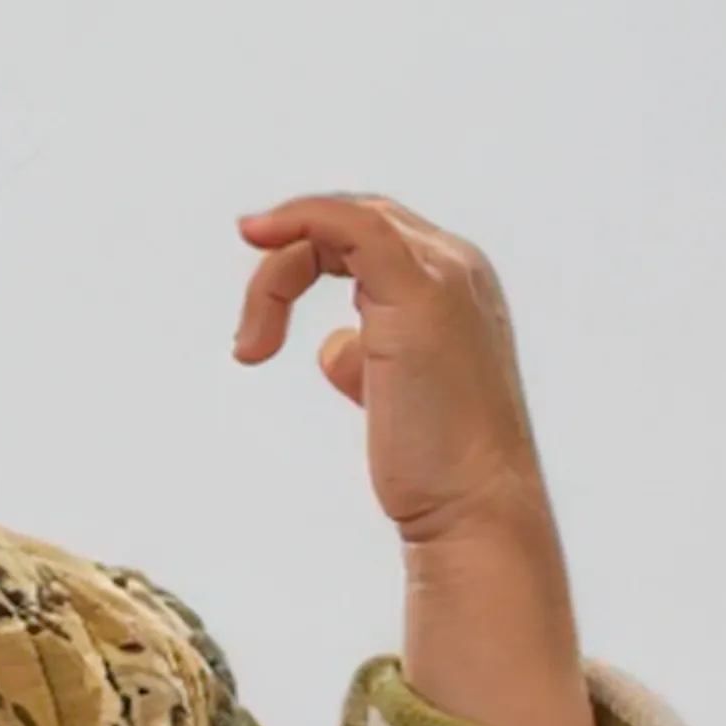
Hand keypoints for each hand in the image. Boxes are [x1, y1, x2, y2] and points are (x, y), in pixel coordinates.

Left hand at [231, 194, 546, 544]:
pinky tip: (259, 239)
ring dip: (278, 277)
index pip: (368, 234)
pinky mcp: (420, 292)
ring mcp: (444, 274)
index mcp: (455, 282)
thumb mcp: (390, 394)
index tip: (260, 298)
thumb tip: (334, 347)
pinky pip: (351, 225)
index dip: (307, 250)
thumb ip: (367, 358)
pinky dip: (300, 219)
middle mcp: (457, 266)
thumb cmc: (435, 462)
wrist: (474, 506)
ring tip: (253, 344)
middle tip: (252, 333)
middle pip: (349, 223)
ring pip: (340, 224)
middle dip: (287, 264)